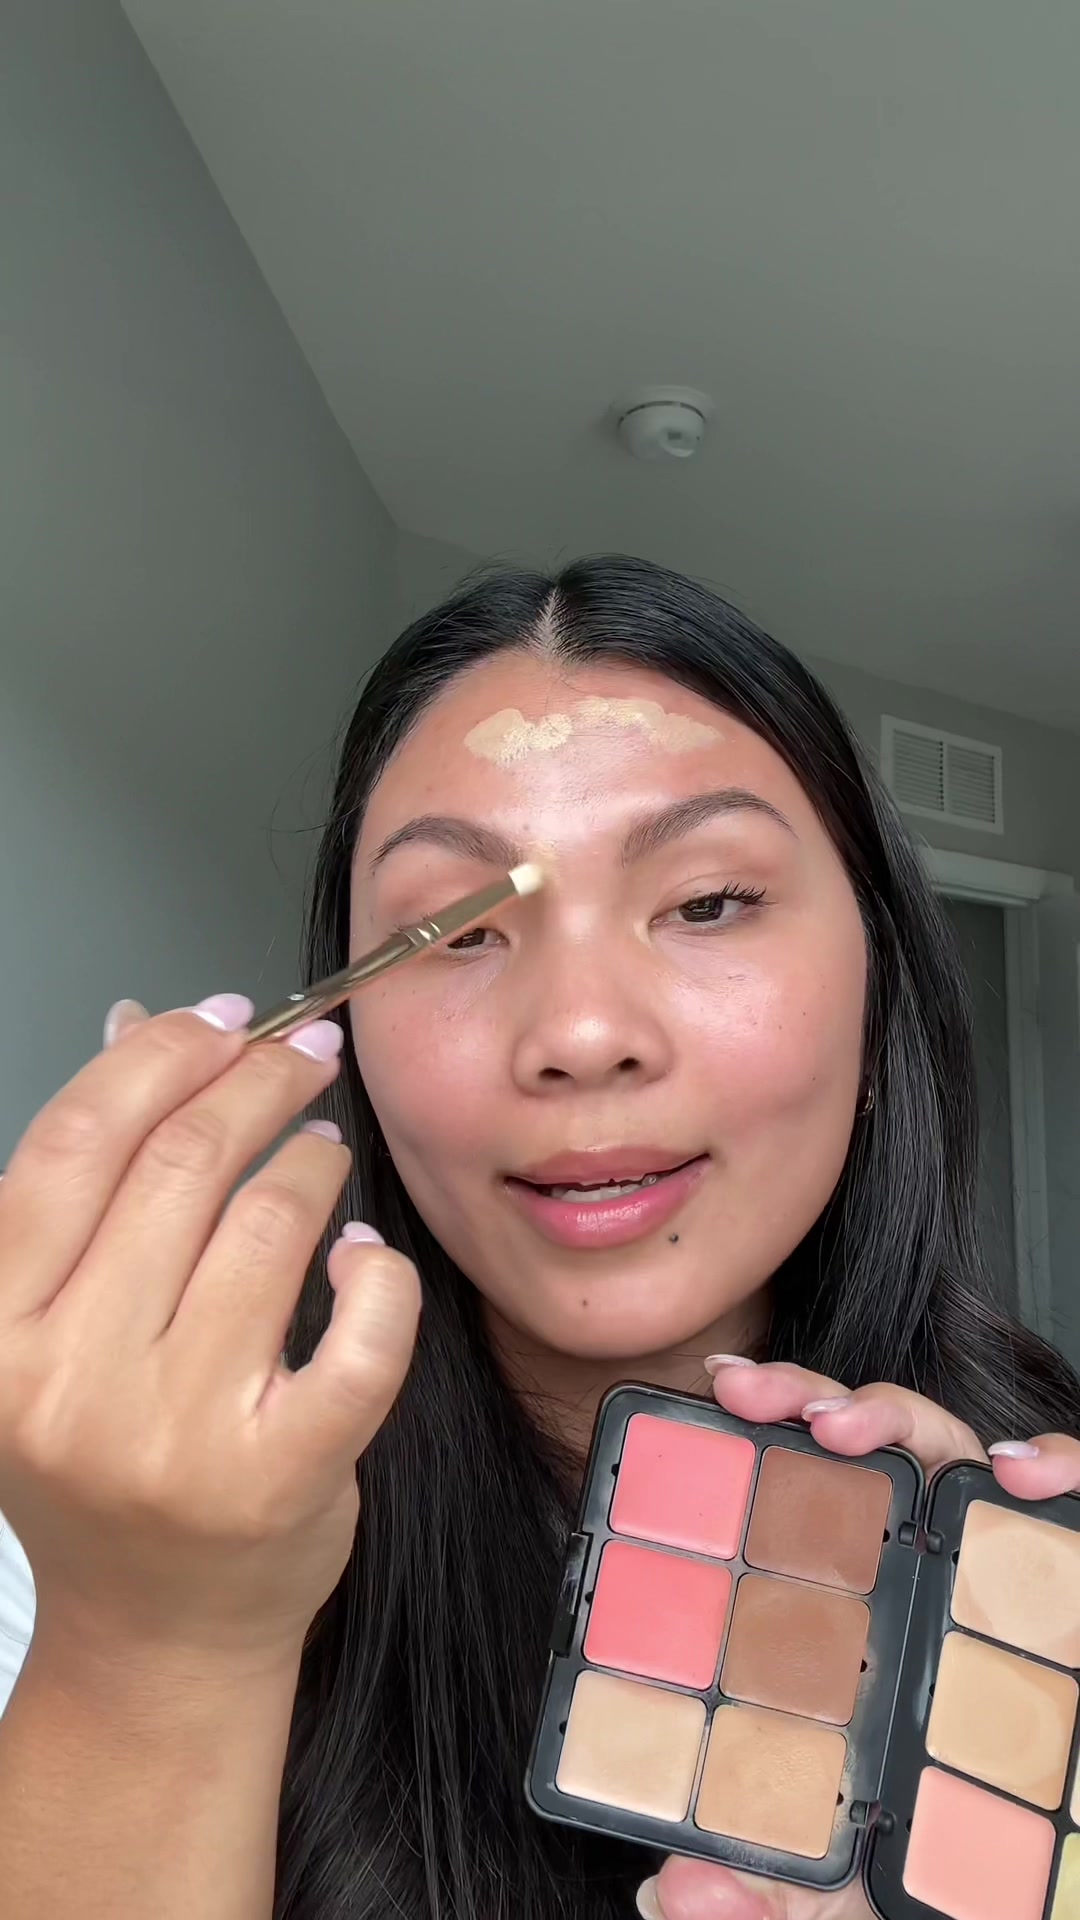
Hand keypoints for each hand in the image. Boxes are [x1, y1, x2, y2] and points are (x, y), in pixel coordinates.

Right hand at [0, 996, 419, 1674]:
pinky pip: (361, 1334)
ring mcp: (176, 1435)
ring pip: (272, 1227)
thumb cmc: (110, 1468)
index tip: (223, 1018)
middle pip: (178, 1168)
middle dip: (256, 1083)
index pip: (71, 1144)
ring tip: (321, 1154)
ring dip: (314, 1164)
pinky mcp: (281, 1475)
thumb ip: (92, 1184)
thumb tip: (135, 1025)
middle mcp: (71, 1382)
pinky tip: (361, 1258)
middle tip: (301, 1056)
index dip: (157, 1055)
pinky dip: (378, 1273)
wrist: (155, 1635)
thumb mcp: (58, 1325)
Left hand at [638, 1360, 1079, 1919]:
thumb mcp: (850, 1886)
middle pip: (855, 1445)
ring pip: (944, 1443)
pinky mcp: (1070, 1569)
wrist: (1034, 1859)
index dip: (757, 1432)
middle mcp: (922, 1560)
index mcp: (859, 1606)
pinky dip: (1058, 1465)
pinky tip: (1022, 1470)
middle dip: (799, 1393)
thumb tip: (677, 1896)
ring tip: (842, 1424)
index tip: (714, 1395)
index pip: (800, 1497)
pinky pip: (1071, 1491)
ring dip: (892, 1413)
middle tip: (747, 1393)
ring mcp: (995, 1557)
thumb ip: (771, 1892)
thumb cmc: (946, 1852)